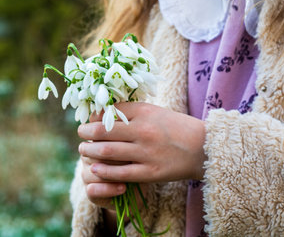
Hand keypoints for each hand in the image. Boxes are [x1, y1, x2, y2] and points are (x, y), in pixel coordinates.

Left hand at [78, 102, 206, 185]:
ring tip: (83, 150)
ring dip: (90, 151)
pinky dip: (104, 171)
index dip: (94, 116)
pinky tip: (95, 169)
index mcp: (144, 112)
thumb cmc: (174, 127)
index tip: (88, 120)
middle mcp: (144, 130)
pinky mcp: (151, 172)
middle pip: (103, 131)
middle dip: (86, 133)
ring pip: (108, 152)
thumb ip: (129, 111)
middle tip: (80, 134)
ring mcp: (147, 152)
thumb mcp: (153, 111)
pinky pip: (121, 172)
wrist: (203, 148)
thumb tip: (102, 113)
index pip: (110, 111)